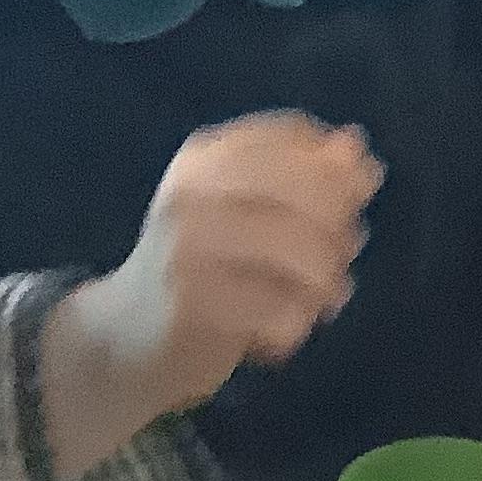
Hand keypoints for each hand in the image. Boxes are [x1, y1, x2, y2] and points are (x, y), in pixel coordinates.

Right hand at [61, 110, 380, 429]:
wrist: (124, 341)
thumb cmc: (198, 271)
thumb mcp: (243, 215)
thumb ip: (301, 180)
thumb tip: (356, 146)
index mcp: (204, 159)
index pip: (290, 139)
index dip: (336, 171)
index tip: (350, 202)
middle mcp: (192, 193)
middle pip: (306, 192)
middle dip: (340, 229)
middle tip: (341, 262)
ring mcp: (190, 249)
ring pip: (302, 255)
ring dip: (327, 284)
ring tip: (321, 302)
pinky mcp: (195, 307)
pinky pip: (282, 312)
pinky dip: (297, 326)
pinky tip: (284, 334)